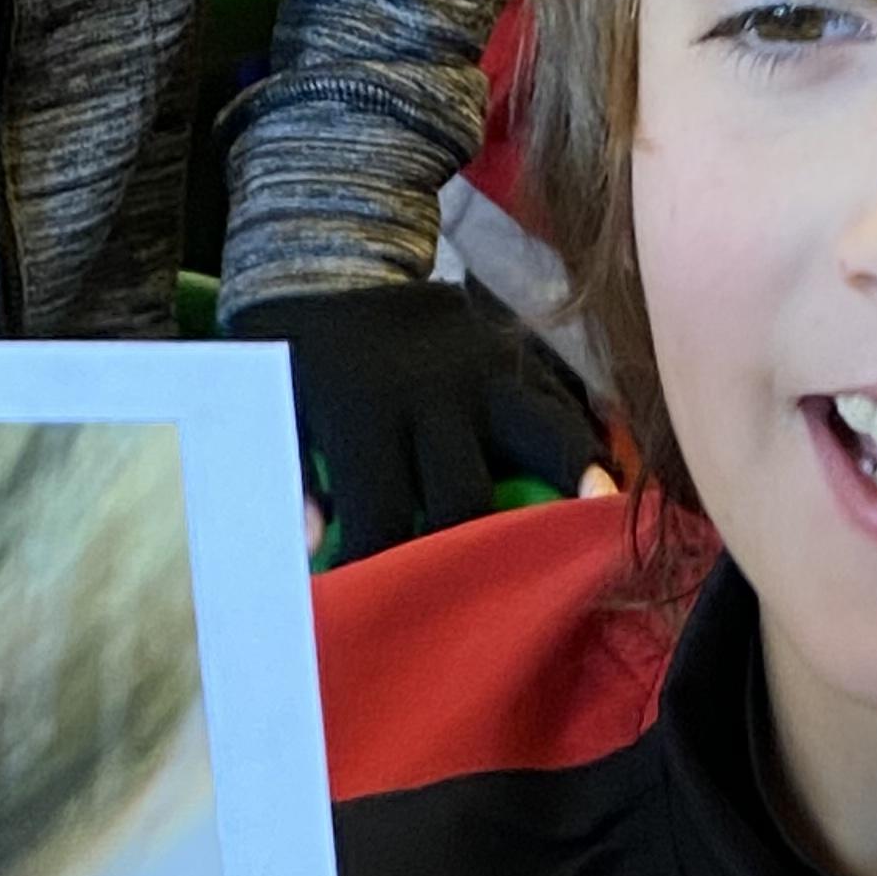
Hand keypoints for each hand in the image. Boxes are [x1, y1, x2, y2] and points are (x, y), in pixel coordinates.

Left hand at [234, 278, 609, 563]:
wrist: (337, 262)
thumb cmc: (299, 356)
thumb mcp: (270, 406)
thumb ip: (290, 480)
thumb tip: (311, 545)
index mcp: (365, 411)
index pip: (382, 518)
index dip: (383, 573)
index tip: (384, 613)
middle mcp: (433, 390)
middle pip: (467, 496)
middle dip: (470, 555)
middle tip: (479, 600)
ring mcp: (486, 367)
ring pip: (545, 436)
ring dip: (574, 483)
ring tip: (602, 524)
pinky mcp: (520, 352)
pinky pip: (569, 405)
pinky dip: (589, 448)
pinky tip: (606, 487)